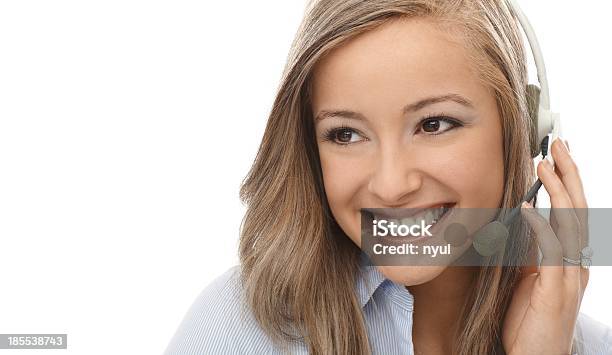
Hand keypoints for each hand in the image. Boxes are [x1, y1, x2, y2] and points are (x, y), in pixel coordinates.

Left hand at [502, 139, 588, 354]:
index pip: (573, 211)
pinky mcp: (556, 288)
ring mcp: (570, 276)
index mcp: (572, 259)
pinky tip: (528, 206)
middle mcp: (577, 264)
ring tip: (545, 163)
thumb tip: (520, 220)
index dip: (567, 182)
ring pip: (570, 223)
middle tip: (558, 145)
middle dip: (569, 174)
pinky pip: (551, 250)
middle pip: (578, 209)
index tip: (556, 155)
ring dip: (557, 190)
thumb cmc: (528, 320)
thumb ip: (530, 251)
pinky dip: (541, 225)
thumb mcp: (528, 279)